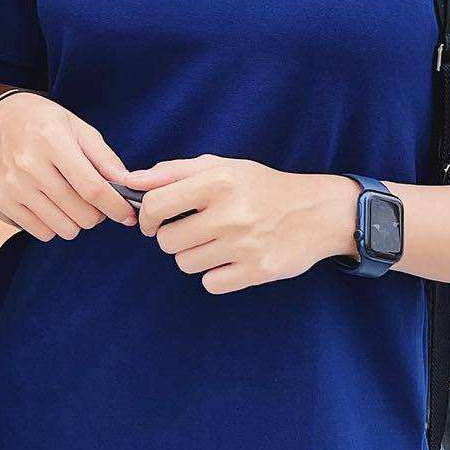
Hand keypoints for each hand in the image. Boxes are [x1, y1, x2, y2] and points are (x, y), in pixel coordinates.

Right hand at [0, 92, 138, 242]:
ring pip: (64, 228)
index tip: (127, 214)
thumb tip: (128, 185)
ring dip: (76, 220)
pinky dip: (54, 225)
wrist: (0, 118)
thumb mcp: (79, 128)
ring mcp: (13, 186)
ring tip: (71, 201)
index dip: (116, 207)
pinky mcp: (2, 200)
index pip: (92, 188)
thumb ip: (105, 158)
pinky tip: (51, 205)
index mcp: (53, 141)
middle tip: (94, 200)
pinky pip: (41, 232)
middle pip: (81, 213)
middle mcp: (29, 165)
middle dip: (97, 213)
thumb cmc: (45, 122)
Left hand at [125, 155, 358, 293]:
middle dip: (172, 236)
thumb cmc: (262, 186)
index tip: (152, 220)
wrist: (318, 212)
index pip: (155, 204)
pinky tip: (230, 258)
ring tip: (214, 241)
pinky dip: (214, 274)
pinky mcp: (256, 272)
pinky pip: (209, 283)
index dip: (145, 215)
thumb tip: (130, 180)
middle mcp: (230, 214)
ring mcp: (244, 246)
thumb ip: (173, 171)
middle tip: (193, 229)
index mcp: (218, 181)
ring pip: (185, 263)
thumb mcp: (222, 166)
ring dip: (193, 255)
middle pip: (166, 240)